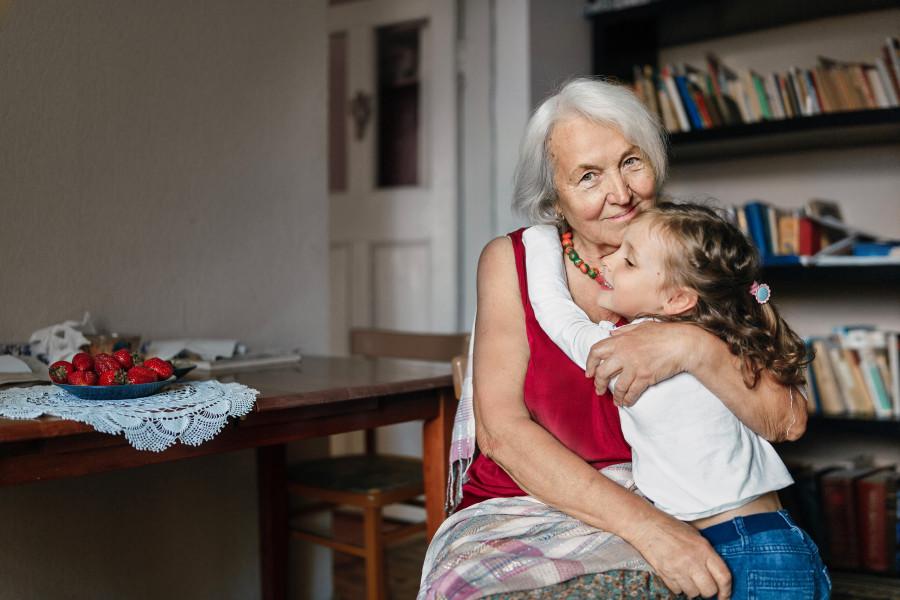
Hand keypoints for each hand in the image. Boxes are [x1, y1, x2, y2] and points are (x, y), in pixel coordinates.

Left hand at [585, 321, 699, 405]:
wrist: (683, 343)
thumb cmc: (664, 333)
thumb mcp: (641, 326)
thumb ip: (624, 331)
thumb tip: (611, 333)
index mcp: (621, 340)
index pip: (596, 351)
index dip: (589, 363)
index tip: (589, 372)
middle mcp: (624, 354)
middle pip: (602, 372)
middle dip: (599, 383)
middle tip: (599, 390)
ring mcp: (634, 366)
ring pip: (617, 386)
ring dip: (616, 396)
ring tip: (616, 401)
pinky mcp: (645, 377)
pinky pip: (632, 392)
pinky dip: (628, 399)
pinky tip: (627, 402)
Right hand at [629, 513, 731, 598]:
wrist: (646, 526)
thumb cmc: (670, 527)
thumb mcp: (694, 536)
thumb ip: (706, 554)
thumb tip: (715, 572)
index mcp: (703, 549)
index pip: (723, 577)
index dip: (727, 590)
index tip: (725, 595)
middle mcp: (693, 562)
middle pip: (709, 590)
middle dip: (708, 590)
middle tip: (703, 584)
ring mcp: (678, 570)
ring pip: (693, 593)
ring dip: (692, 588)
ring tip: (687, 576)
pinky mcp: (665, 575)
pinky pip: (677, 591)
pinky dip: (678, 587)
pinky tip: (676, 575)